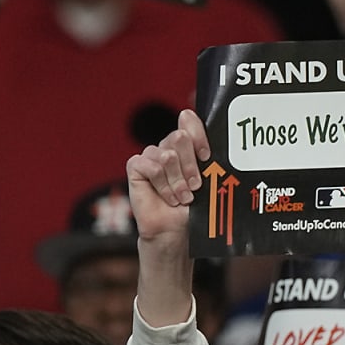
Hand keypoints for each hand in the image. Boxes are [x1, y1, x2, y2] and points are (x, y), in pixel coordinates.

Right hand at [125, 108, 209, 244]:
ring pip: (166, 155)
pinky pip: (148, 165)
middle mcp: (168, 148)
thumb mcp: (208, 174)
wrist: (178, 230)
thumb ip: (200, 146)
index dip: (198, 137)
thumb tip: (186, 114)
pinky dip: (161, 184)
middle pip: (179, 138)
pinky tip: (167, 197)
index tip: (206, 158)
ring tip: (183, 196)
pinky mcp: (136, 167)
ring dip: (177, 181)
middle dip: (190, 166)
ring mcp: (151, 157)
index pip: (189, 121)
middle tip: (195, 186)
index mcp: (187, 145)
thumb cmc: (197, 206)